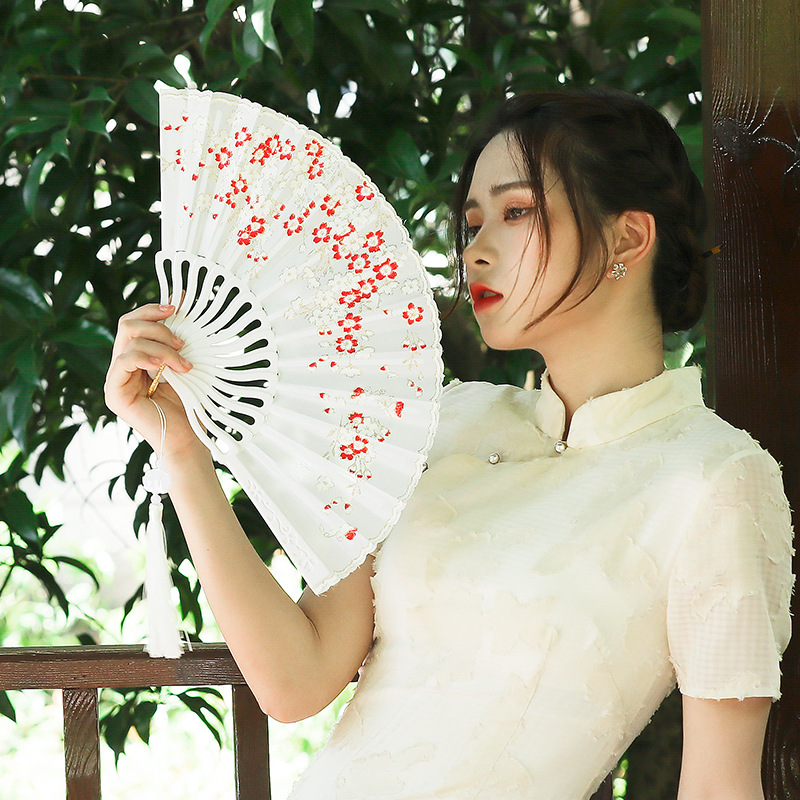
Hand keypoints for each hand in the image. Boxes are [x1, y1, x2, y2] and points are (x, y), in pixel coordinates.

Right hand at [104, 303, 205, 460]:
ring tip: (184, 363)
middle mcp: (124, 365)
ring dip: (161, 346)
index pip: (137, 321)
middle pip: (128, 324)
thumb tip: (181, 297)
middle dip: (158, 325)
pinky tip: (165, 367)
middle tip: (183, 340)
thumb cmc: (192, 404)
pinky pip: (122, 360)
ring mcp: (116, 379)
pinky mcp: (114, 393)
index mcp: (140, 356)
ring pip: (128, 340)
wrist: (190, 440)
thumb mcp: (188, 362)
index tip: (180, 306)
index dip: (155, 309)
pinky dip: (146, 357)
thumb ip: (180, 335)